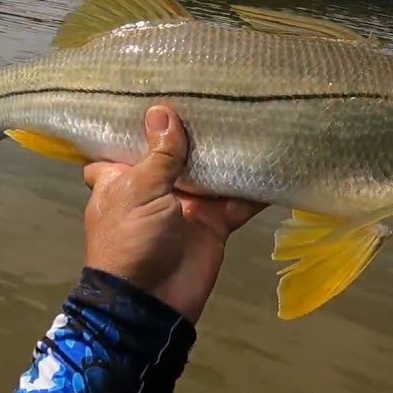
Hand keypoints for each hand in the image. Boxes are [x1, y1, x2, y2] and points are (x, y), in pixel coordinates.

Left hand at [82, 105, 266, 323]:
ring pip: (209, 173)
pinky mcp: (213, 223)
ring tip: (247, 115)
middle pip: (172, 154)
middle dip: (189, 130)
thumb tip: (162, 111)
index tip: (147, 93)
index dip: (129, 126)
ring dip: (225, 154)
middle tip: (212, 91)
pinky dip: (254, 188)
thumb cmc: (131, 240)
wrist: (153, 301)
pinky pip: (237, 201)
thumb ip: (157, 154)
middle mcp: (154, 188)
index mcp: (122, 179)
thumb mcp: (139, 191)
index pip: (119, 147)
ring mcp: (186, 205)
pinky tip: (273, 162)